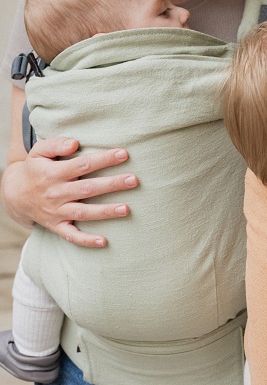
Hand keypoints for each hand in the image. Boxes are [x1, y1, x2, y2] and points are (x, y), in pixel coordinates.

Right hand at [2, 137, 137, 247]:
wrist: (15, 195)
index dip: (103, 159)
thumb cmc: (35, 169)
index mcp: (53, 173)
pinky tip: (104, 242)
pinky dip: (86, 240)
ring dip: (105, 211)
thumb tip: (75, 143)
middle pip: (88, 188)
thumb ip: (56, 144)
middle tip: (134, 180)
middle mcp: (56, 193)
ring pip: (84, 213)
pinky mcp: (56, 226)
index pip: (82, 165)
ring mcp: (56, 212)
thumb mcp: (38, 152)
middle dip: (112, 185)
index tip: (124, 154)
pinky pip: (71, 236)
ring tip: (127, 209)